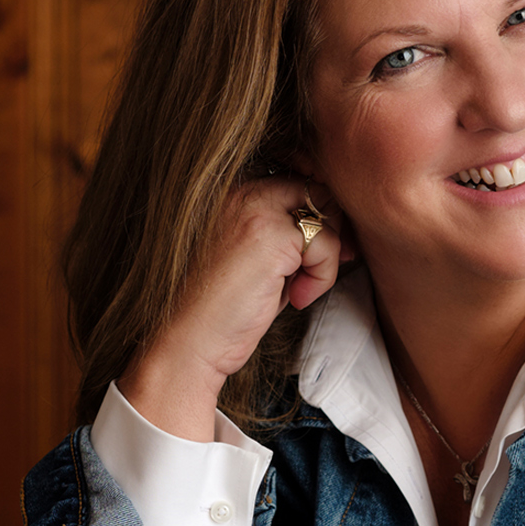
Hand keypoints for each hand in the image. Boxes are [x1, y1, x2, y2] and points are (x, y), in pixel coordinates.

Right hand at [118, 177, 345, 439]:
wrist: (188, 341)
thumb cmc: (221, 310)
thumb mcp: (256, 261)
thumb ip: (285, 237)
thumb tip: (337, 230)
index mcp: (231, 193)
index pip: (295, 183)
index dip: (317, 216)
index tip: (322, 252)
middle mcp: (241, 191)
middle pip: (316, 190)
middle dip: (332, 230)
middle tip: (324, 270)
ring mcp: (255, 209)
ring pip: (325, 216)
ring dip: (325, 259)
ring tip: (298, 291)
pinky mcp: (271, 235)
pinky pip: (326, 244)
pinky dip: (322, 276)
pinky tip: (297, 299)